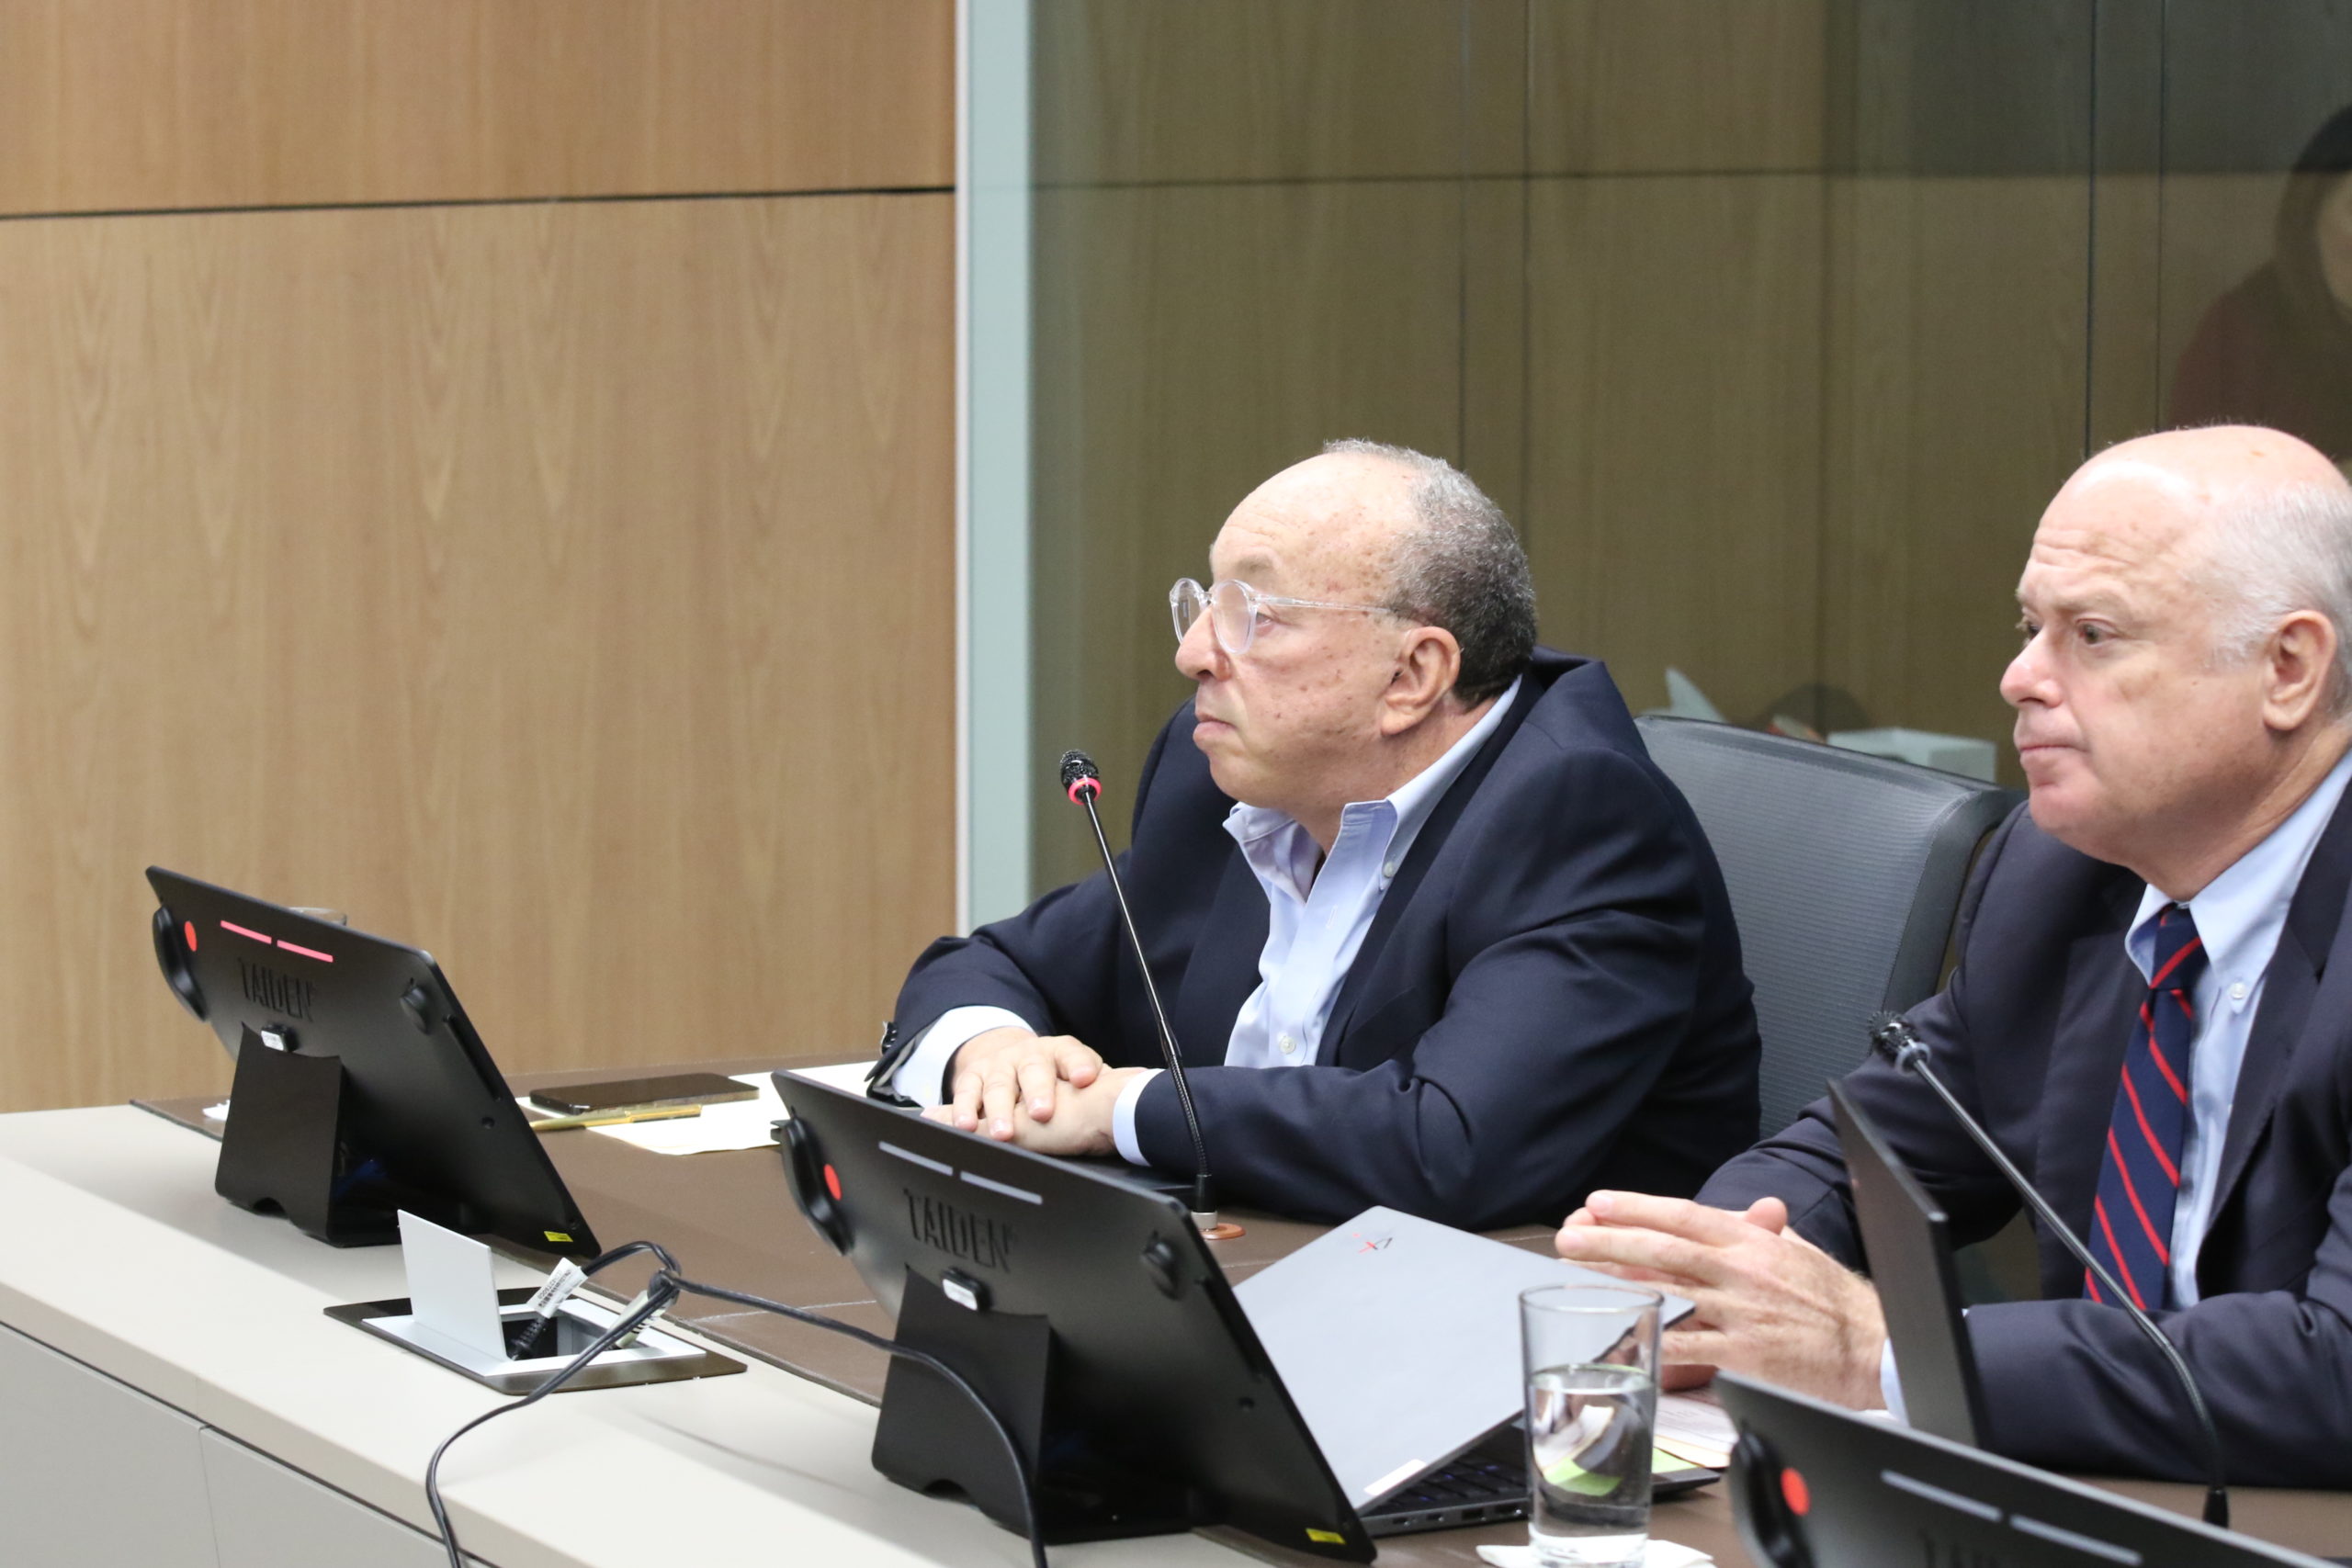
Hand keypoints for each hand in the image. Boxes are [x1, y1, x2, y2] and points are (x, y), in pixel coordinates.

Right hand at [942, 1028, 1103, 1139]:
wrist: (1010, 1058)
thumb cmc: (1054, 1077)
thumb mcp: (1077, 1075)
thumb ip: (1102, 1084)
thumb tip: (1137, 1087)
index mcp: (1060, 1052)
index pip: (1072, 1054)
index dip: (1079, 1065)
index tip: (1086, 1079)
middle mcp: (1028, 1055)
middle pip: (1033, 1070)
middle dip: (1038, 1091)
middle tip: (1042, 1114)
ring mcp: (998, 1064)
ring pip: (998, 1085)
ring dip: (999, 1110)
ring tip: (1004, 1133)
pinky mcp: (972, 1076)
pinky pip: (966, 1092)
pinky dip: (963, 1110)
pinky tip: (964, 1126)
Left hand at [1552, 1191, 1886, 1410]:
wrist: (1876, 1351)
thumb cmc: (1837, 1303)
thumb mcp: (1797, 1252)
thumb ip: (1763, 1231)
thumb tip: (1747, 1211)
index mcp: (1752, 1242)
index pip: (1683, 1215)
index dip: (1636, 1207)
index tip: (1597, 1203)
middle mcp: (1741, 1271)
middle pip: (1663, 1247)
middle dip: (1609, 1239)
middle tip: (1569, 1235)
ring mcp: (1740, 1313)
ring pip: (1666, 1289)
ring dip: (1617, 1280)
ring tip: (1577, 1273)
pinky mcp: (1742, 1355)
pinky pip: (1686, 1346)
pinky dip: (1650, 1340)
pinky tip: (1619, 1335)